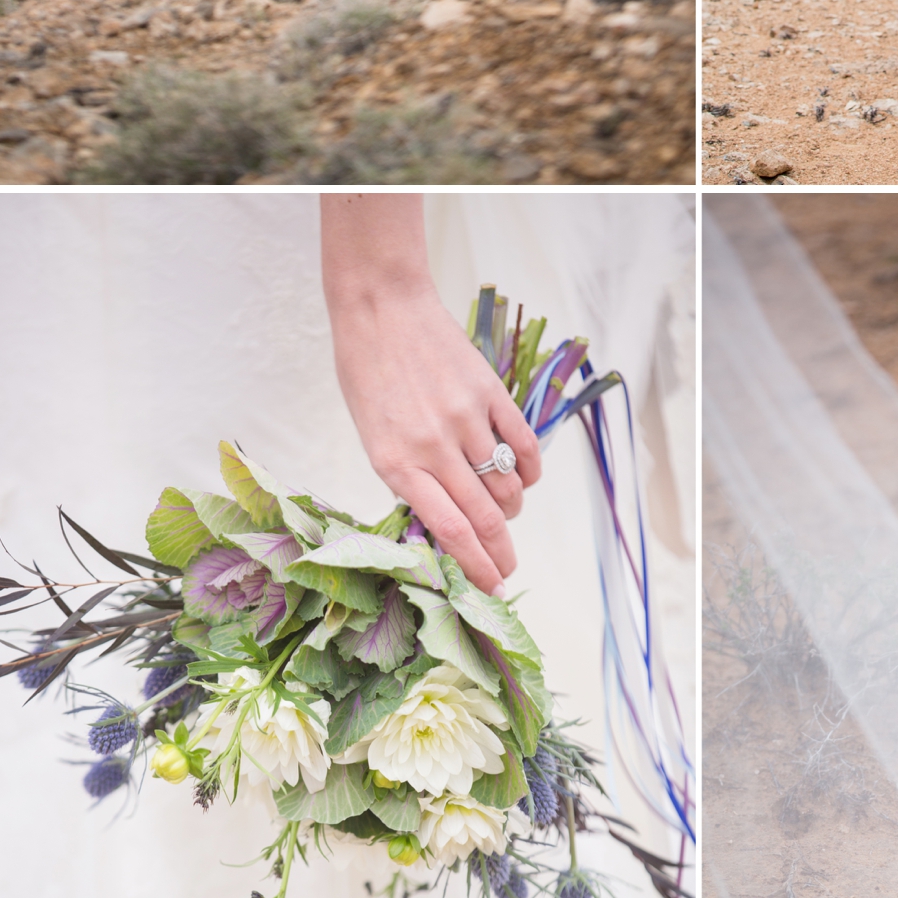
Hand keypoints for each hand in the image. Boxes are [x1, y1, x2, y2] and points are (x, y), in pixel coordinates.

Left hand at [321, 198, 541, 593]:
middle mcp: (434, 446)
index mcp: (396, 463)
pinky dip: (530, 471)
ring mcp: (466, 419)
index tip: (492, 588)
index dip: (476, 568)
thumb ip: (408, 478)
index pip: (450, 532)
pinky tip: (525, 478)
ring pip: (509, 486)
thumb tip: (446, 521)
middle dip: (502, 554)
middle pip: (486, 518)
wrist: (381, 308)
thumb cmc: (367, 375)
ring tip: (505, 512)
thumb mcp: (373, 436)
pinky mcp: (490, 393)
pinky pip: (524, 446)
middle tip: (508, 570)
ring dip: (513, 509)